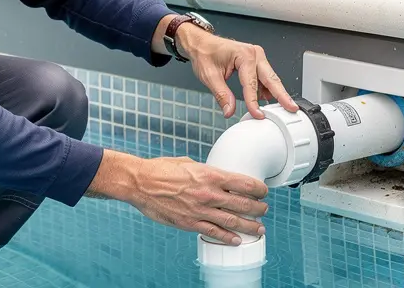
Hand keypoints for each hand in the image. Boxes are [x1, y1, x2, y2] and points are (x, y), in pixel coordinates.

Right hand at [129, 155, 268, 244]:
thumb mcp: (188, 163)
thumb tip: (215, 176)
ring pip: (232, 221)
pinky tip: (236, 240)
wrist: (139, 183)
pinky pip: (213, 232)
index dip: (259, 189)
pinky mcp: (189, 222)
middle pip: (243, 204)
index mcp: (210, 175)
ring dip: (249, 226)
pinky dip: (227, 238)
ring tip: (259, 228)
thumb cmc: (160, 170)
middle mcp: (208, 193)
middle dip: (258, 208)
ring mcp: (199, 210)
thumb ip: (205, 172)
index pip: (244, 183)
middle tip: (264, 210)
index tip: (263, 191)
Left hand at [177, 25, 297, 118]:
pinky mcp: (256, 62)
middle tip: (291, 108)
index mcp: (244, 55)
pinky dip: (268, 89)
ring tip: (284, 108)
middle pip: (271, 78)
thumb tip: (229, 110)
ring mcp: (257, 57)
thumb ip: (221, 94)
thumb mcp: (209, 76)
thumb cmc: (205, 53)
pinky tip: (268, 101)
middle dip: (281, 95)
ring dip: (277, 93)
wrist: (201, 43)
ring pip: (270, 78)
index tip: (258, 114)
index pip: (251, 83)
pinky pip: (265, 77)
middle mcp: (254, 53)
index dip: (254, 101)